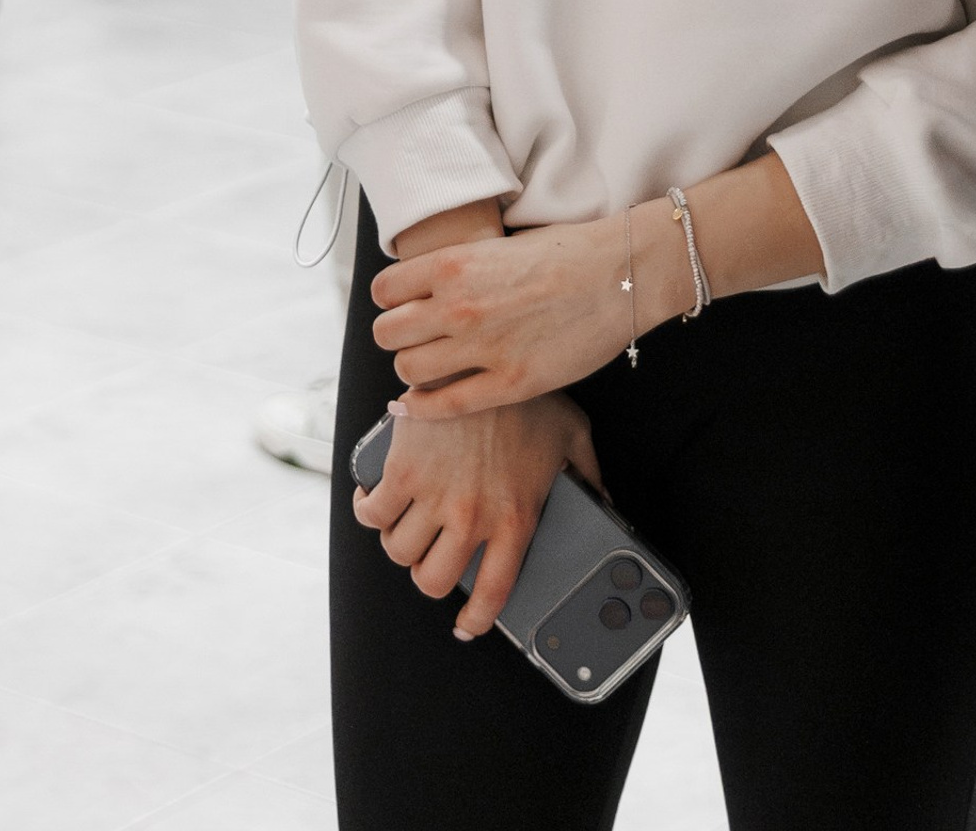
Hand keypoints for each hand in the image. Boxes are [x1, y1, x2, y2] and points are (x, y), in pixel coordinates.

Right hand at [352, 393, 601, 639]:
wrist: (480, 350)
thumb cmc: (529, 390)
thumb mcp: (571, 434)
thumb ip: (589, 474)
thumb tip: (607, 502)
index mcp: (516, 518)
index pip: (494, 592)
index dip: (476, 620)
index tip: (466, 625)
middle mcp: (472, 517)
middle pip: (433, 580)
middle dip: (428, 577)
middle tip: (429, 559)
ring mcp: (434, 496)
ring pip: (399, 552)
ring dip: (398, 544)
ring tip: (404, 526)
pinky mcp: (401, 470)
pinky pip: (372, 514)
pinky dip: (368, 512)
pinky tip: (373, 500)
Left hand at [372, 213, 681, 414]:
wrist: (618, 274)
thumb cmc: (566, 252)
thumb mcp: (498, 244)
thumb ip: (459, 266)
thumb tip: (429, 281)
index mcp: (454, 264)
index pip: (384, 289)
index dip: (390, 299)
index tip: (400, 305)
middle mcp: (459, 306)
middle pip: (388, 333)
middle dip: (396, 336)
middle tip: (412, 338)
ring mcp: (483, 348)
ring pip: (409, 371)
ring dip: (412, 371)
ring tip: (426, 366)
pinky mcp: (510, 383)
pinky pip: (446, 405)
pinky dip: (422, 409)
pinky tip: (414, 406)